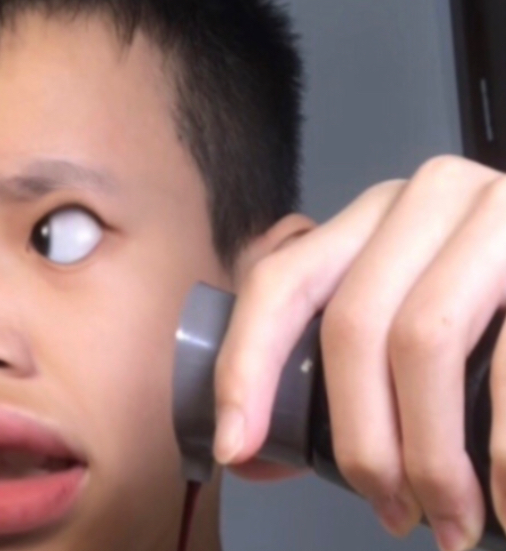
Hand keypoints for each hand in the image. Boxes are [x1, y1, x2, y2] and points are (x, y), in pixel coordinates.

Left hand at [212, 155, 505, 550]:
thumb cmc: (497, 304)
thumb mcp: (417, 309)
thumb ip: (343, 372)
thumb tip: (253, 455)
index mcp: (373, 216)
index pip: (281, 282)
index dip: (246, 368)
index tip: (237, 448)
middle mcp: (426, 199)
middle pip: (352, 324)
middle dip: (362, 439)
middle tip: (387, 509)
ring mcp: (494, 213)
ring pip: (422, 339)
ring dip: (431, 456)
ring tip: (448, 521)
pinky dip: (503, 450)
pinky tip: (502, 499)